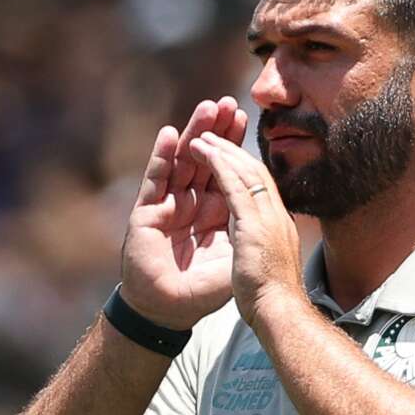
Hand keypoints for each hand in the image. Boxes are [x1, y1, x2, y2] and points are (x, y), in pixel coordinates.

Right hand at [120, 97, 247, 329]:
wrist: (171, 312)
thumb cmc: (204, 290)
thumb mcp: (236, 255)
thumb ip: (247, 228)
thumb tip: (269, 205)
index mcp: (215, 211)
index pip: (226, 170)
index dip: (234, 145)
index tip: (244, 117)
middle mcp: (191, 202)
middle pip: (206, 158)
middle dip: (217, 130)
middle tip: (228, 102)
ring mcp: (168, 205)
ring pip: (182, 161)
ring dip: (193, 133)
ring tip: (205, 108)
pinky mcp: (146, 213)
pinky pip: (155, 179)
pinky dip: (161, 156)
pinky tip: (168, 134)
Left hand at [189, 131, 303, 325]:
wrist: (280, 313)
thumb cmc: (273, 299)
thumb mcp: (268, 265)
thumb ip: (263, 249)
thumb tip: (258, 247)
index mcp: (279, 224)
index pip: (262, 184)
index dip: (244, 165)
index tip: (229, 152)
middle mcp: (276, 214)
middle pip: (255, 169)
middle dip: (235, 146)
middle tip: (218, 129)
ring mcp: (268, 215)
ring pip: (245, 169)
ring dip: (223, 149)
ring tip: (203, 134)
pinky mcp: (253, 222)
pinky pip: (233, 183)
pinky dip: (218, 163)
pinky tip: (203, 150)